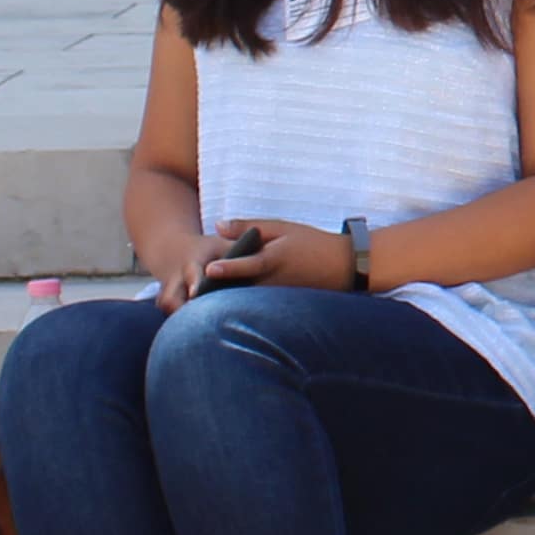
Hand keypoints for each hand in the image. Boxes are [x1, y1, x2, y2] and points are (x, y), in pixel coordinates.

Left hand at [159, 219, 318, 307]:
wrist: (345, 266)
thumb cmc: (311, 242)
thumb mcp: (282, 227)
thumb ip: (249, 226)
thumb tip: (218, 226)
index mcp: (274, 258)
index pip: (248, 264)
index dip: (228, 267)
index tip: (209, 269)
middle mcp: (274, 281)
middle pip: (240, 289)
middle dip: (217, 293)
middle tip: (190, 295)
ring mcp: (277, 296)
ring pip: (245, 301)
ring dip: (224, 302)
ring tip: (196, 304)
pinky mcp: (280, 305)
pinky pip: (254, 306)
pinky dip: (238, 306)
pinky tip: (218, 308)